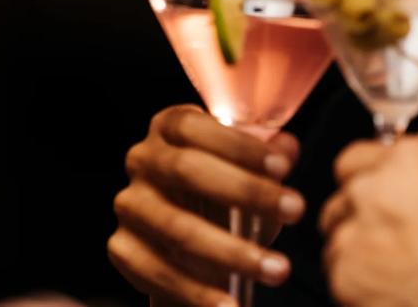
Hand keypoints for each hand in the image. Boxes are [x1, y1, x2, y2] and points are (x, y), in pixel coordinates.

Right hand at [108, 105, 305, 306]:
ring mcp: (129, 204)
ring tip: (277, 269)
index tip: (284, 167)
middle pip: (188, 170)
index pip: (198, 127)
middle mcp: (142, 159)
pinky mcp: (121, 248)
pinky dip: (198, 292)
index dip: (240, 145)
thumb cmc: (224, 193)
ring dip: (232, 252)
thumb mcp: (250, 170)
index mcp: (170, 127)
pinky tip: (230, 304)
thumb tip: (287, 147)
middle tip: (296, 210)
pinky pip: (159, 271)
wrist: (190, 243)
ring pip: (178, 228)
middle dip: (247, 191)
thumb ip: (269, 156)